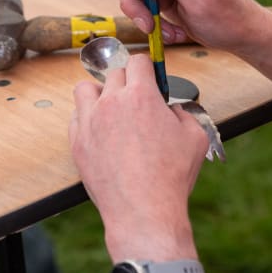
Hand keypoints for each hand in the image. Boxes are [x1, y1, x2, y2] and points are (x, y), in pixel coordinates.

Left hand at [69, 54, 209, 260]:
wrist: (144, 210)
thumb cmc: (171, 176)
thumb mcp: (195, 137)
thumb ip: (184, 114)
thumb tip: (173, 110)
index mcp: (141, 96)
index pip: (138, 61)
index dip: (147, 67)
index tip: (150, 77)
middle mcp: (112, 103)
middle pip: (114, 73)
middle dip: (128, 81)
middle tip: (137, 98)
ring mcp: (90, 122)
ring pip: (86, 89)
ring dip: (99, 92)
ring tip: (111, 107)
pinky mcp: (78, 142)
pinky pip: (76, 117)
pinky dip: (87, 117)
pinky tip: (100, 129)